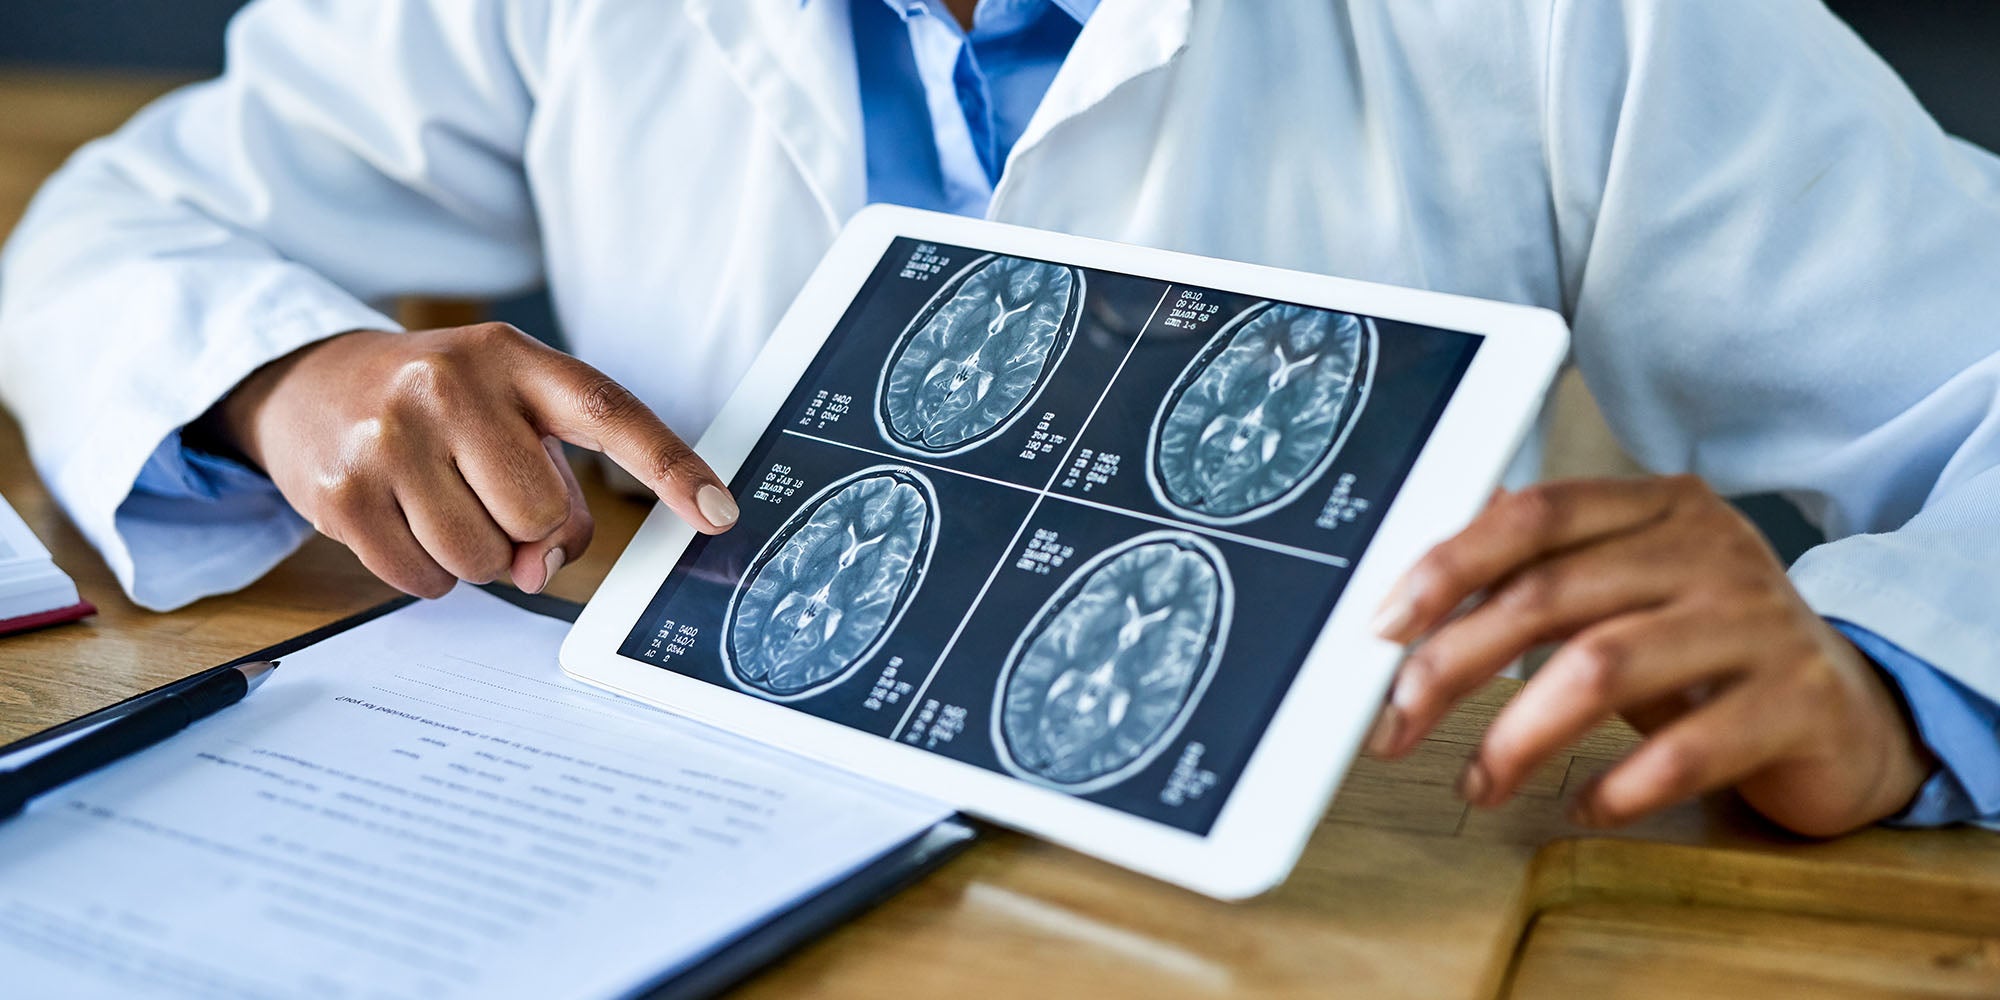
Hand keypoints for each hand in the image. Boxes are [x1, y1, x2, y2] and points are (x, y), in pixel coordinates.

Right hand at [209, 324, 737, 596]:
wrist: (313, 386)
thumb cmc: (439, 409)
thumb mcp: (508, 414)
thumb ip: (555, 488)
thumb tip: (538, 569)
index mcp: (512, 358)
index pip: (607, 412)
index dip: (670, 467)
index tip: (718, 513)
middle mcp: (449, 385)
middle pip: (540, 514)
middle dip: (528, 529)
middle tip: (489, 495)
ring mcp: (388, 436)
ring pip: (484, 558)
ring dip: (476, 555)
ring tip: (441, 501)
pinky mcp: (341, 492)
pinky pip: (425, 580)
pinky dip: (428, 573)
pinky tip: (405, 521)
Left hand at [1366, 475, 1931, 835]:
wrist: (1854, 712)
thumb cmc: (1712, 649)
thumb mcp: (1629, 592)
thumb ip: (1542, 573)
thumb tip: (1418, 581)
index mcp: (1658, 508)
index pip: (1536, 514)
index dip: (1450, 564)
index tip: (1383, 624)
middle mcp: (1709, 552)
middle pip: (1550, 596)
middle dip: (1453, 663)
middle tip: (1397, 721)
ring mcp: (1757, 624)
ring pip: (1603, 668)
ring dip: (1518, 735)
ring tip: (1478, 783)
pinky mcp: (1796, 703)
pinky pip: (1685, 749)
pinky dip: (1617, 786)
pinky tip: (1583, 806)